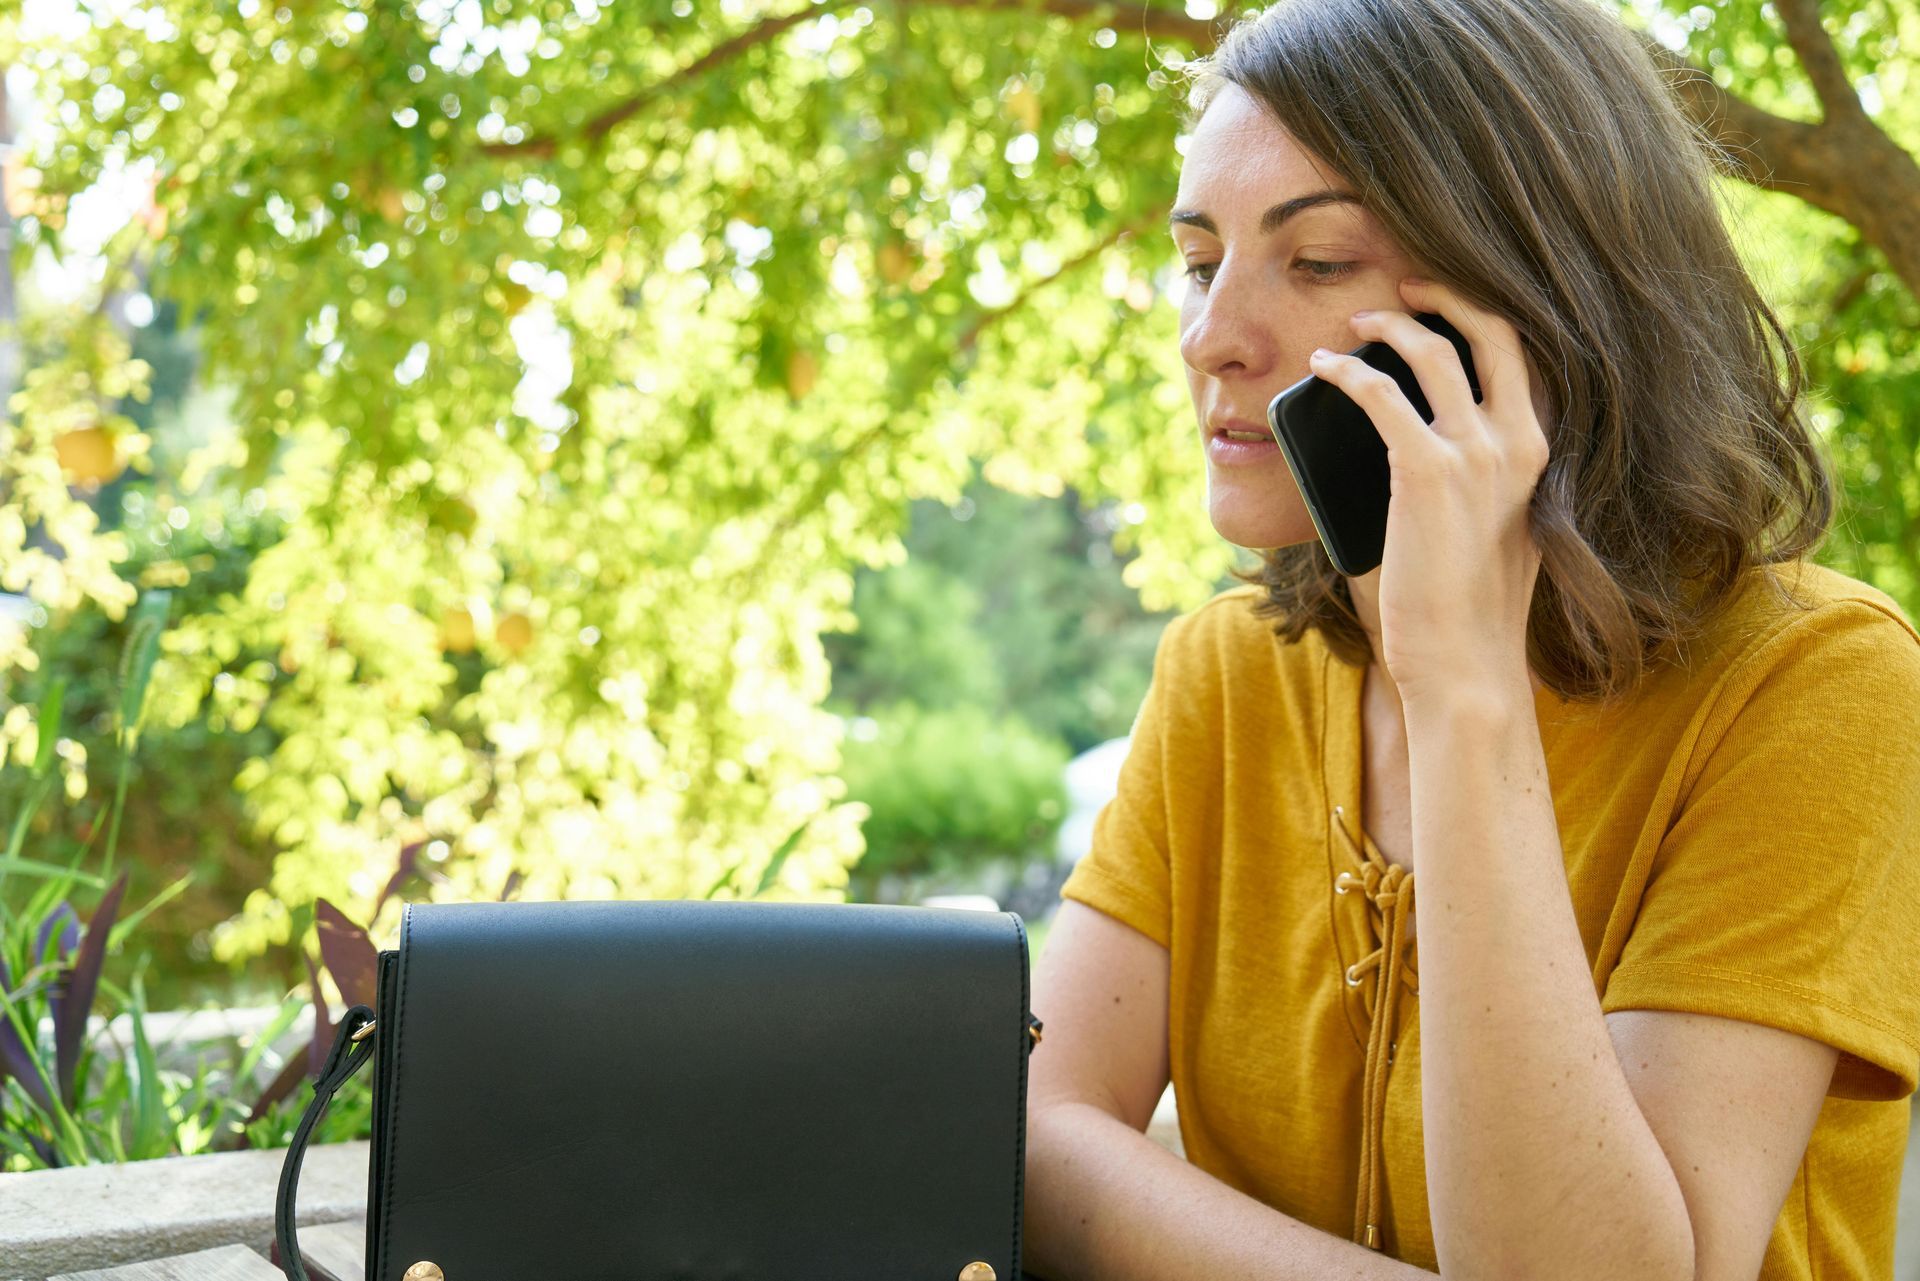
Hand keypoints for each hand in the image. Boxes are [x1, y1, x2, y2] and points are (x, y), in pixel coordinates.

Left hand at [1306, 276, 1549, 710]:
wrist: (1466, 664)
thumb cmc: (1466, 610)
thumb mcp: (1490, 529)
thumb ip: (1474, 483)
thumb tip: (1414, 446)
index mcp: (1540, 455)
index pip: (1525, 359)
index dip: (1485, 318)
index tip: (1447, 302)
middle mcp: (1519, 443)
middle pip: (1494, 332)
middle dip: (1450, 295)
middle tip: (1409, 285)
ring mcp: (1477, 455)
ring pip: (1433, 353)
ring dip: (1390, 325)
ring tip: (1354, 324)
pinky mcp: (1428, 471)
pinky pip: (1380, 395)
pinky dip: (1348, 372)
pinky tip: (1324, 368)